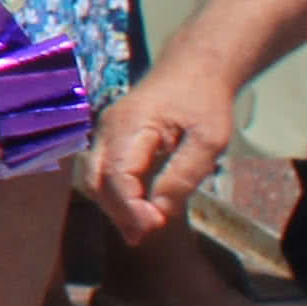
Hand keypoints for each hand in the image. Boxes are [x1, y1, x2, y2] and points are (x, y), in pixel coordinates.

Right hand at [93, 72, 239, 237]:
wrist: (194, 68)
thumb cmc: (205, 102)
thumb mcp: (210, 140)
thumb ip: (184, 175)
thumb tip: (160, 210)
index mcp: (131, 125)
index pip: (117, 175)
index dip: (131, 206)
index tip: (155, 226)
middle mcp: (109, 129)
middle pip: (97, 179)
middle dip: (117, 211)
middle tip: (145, 237)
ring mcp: (107, 133)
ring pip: (96, 178)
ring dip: (115, 206)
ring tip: (142, 230)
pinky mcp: (113, 138)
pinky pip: (105, 171)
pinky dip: (117, 194)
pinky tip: (138, 211)